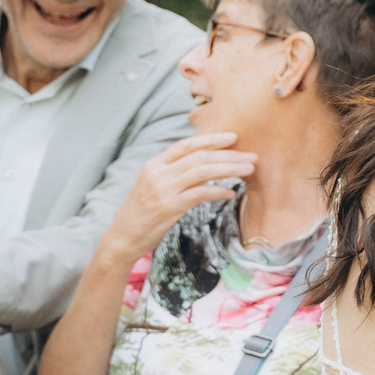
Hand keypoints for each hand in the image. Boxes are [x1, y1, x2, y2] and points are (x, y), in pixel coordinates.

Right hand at [101, 133, 256, 269]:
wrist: (121, 238)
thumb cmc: (142, 213)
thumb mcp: (154, 186)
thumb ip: (174, 172)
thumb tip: (205, 163)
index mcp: (154, 164)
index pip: (187, 144)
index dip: (212, 139)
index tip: (234, 136)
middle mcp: (158, 173)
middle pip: (200, 156)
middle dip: (229, 154)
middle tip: (252, 156)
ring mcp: (163, 190)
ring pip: (203, 171)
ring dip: (230, 169)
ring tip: (249, 170)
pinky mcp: (168, 208)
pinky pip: (200, 194)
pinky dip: (219, 191)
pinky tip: (231, 193)